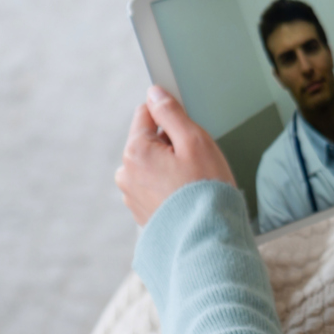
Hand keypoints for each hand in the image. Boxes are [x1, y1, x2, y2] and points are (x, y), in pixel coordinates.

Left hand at [116, 87, 236, 225]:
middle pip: (149, 140)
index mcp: (135, 151)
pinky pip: (154, 186)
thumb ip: (171, 112)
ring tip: (193, 183)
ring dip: (170, 167)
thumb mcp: (194, 140)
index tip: (188, 131)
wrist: (207, 240)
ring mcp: (131, 195)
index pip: (146, 112)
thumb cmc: (205, 190)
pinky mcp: (141, 212)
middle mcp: (126, 173)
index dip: (171, 117)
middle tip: (196, 163)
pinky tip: (186, 197)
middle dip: (171, 145)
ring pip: (152, 164)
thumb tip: (154, 93)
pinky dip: (169, 187)